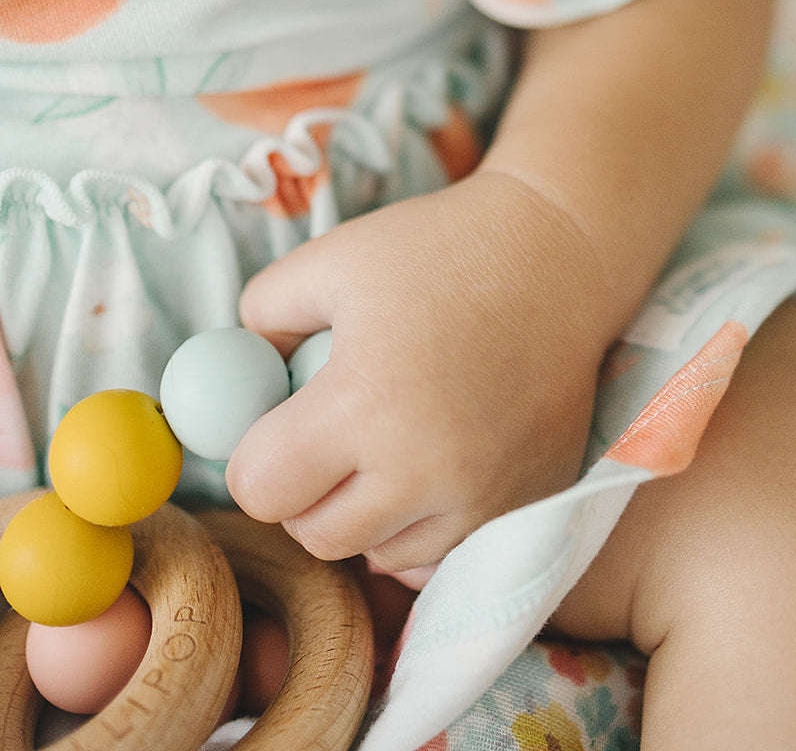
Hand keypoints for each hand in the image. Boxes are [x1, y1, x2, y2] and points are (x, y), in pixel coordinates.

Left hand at [225, 170, 607, 573]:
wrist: (557, 255)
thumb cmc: (436, 248)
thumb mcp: (330, 259)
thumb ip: (260, 318)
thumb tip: (231, 382)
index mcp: (366, 403)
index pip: (263, 489)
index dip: (254, 458)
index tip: (275, 424)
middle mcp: (424, 468)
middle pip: (315, 535)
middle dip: (304, 491)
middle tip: (324, 435)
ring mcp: (482, 496)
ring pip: (380, 553)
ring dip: (365, 513)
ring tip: (387, 439)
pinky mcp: (525, 504)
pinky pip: (444, 554)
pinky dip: (423, 525)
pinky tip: (432, 463)